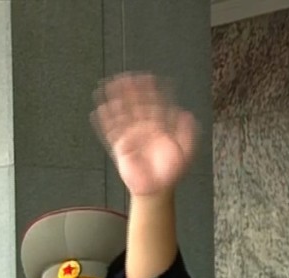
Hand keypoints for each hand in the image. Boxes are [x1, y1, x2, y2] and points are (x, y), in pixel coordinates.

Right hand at [92, 72, 198, 196]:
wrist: (157, 189)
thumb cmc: (171, 172)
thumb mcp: (185, 152)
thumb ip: (187, 133)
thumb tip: (185, 114)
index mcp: (160, 127)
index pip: (155, 104)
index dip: (151, 91)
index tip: (148, 77)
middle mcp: (145, 128)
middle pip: (136, 105)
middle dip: (131, 91)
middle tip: (126, 76)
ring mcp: (132, 136)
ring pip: (123, 114)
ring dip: (116, 101)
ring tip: (109, 87)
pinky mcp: (121, 146)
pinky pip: (111, 132)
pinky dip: (106, 121)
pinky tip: (100, 110)